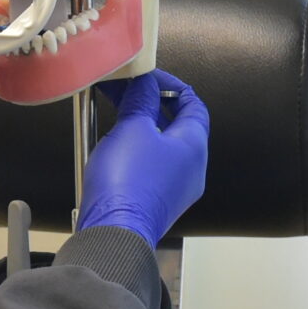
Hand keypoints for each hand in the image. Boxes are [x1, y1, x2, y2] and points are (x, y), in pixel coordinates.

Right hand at [76, 70, 210, 243]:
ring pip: (160, 145)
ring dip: (139, 125)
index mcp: (194, 146)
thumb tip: (144, 81)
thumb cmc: (128, 181)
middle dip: (149, 103)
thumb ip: (141, 98)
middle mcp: (191, 169)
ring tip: (114, 111)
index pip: (194, 104)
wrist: (113, 232)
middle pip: (176, 124)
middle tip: (124, 90)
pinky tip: (113, 143)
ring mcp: (175, 188)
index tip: (147, 76)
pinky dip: (135, 148)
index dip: (172, 85)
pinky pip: (150, 166)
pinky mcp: (156, 201)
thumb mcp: (133, 127)